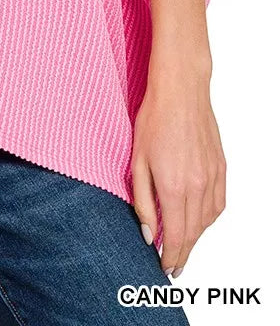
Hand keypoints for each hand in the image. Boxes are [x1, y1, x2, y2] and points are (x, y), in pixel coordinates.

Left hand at [131, 63, 225, 277]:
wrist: (181, 91)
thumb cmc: (154, 119)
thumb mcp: (137, 161)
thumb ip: (142, 201)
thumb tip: (148, 233)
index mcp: (174, 187)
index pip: (175, 236)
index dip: (170, 256)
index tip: (164, 268)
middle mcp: (198, 187)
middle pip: (193, 233)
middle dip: (183, 253)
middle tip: (173, 265)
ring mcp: (212, 178)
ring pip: (207, 221)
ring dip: (196, 237)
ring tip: (182, 244)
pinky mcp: (221, 168)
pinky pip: (219, 204)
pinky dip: (209, 218)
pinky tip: (199, 219)